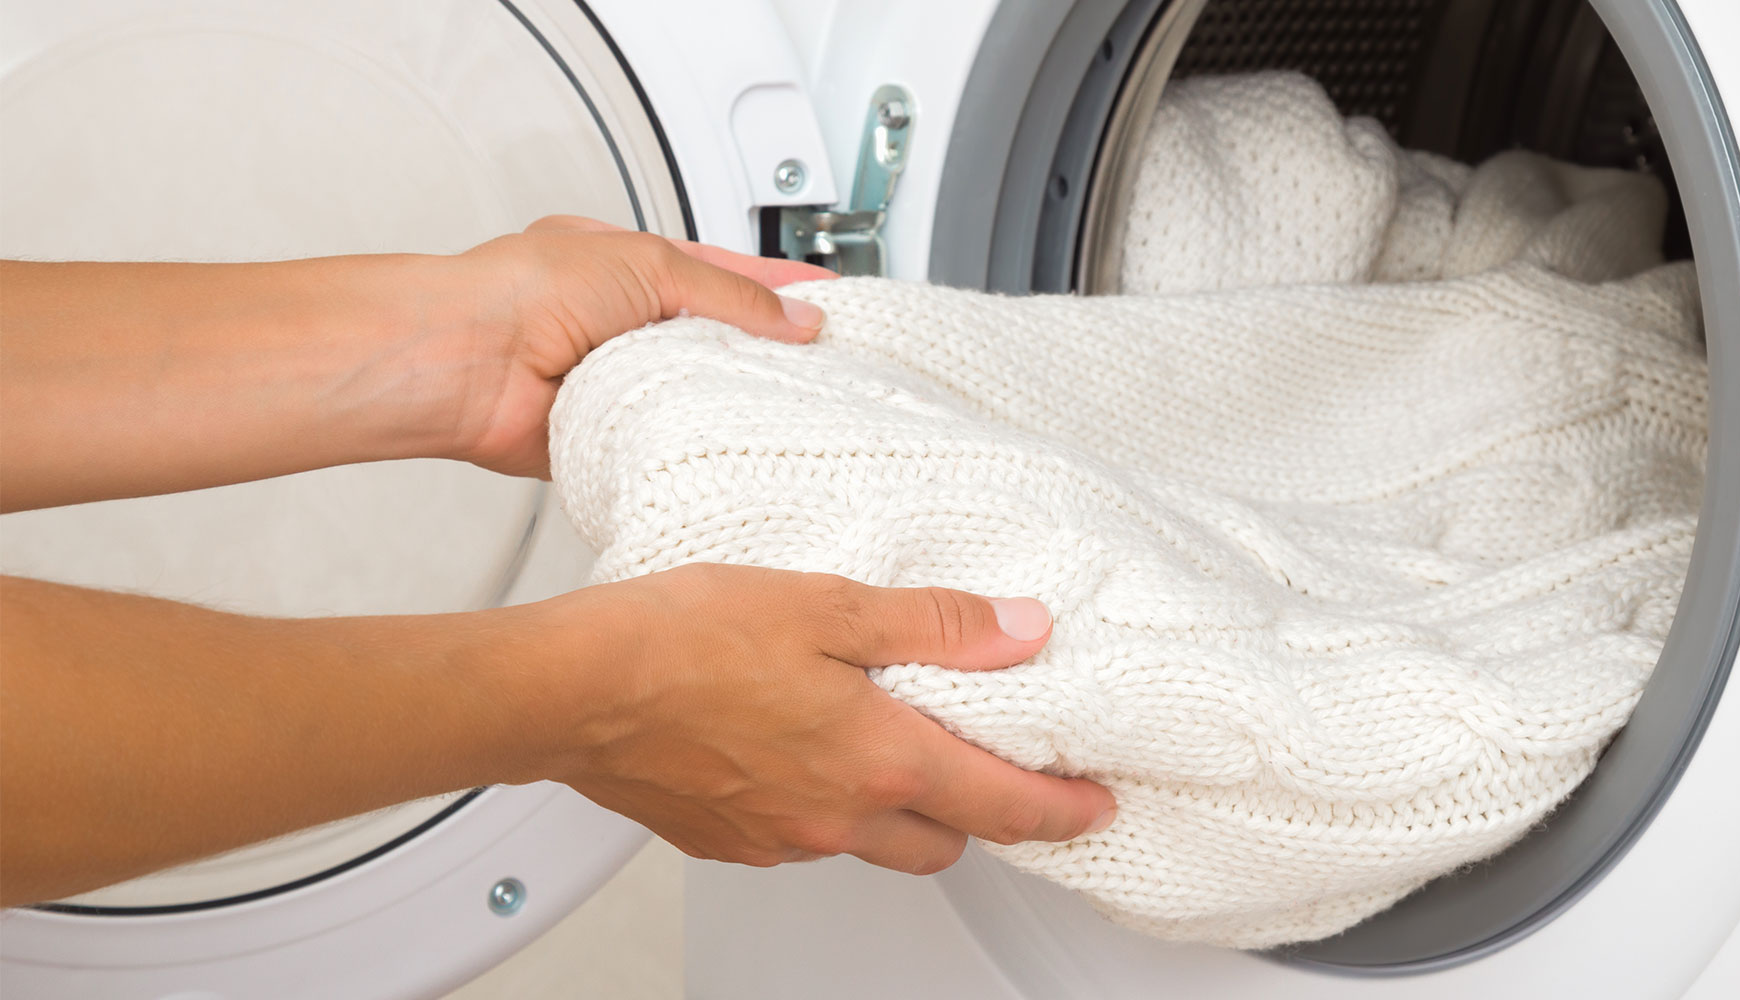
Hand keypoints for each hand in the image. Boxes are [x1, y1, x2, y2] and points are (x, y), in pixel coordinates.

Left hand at [439, 216, 834, 478]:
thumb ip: (730, 293)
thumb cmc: (523, 291)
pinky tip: (730, 436)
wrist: (463, 362)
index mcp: (633, 267)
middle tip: (831, 364)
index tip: (834, 305)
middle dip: (770, 351)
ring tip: (793, 400)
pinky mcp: (608, 432)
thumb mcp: (649, 264)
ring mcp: (618, 379)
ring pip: (700, 391)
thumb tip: (795, 319)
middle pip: (720, 339)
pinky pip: (670, 437)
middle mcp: (626, 323)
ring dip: (734, 394)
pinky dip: (696, 436)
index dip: (785, 289)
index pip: (728, 275)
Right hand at [525, 564, 1116, 874]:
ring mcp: (778, 838)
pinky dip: (821, 805)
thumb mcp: (828, 605)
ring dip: (894, 809)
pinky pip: (801, 837)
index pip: (1001, 804)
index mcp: (878, 759)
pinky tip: (796, 749)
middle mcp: (836, 817)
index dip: (1060, 809)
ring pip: (870, 843)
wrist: (569, 689)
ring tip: (880, 742)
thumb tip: (1021, 630)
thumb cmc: (682, 640)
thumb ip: (935, 625)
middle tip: (986, 766)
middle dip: (975, 813)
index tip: (1094, 805)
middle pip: (943, 841)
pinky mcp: (726, 840)